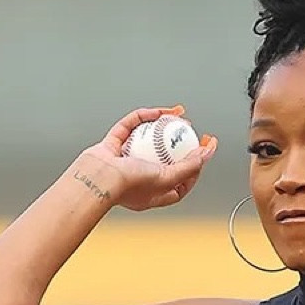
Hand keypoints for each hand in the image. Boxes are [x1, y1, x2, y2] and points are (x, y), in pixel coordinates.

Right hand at [76, 104, 216, 212]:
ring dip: (164, 126)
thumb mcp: (167, 179)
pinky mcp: (114, 144)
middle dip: (180, 142)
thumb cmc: (129, 185)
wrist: (98, 177)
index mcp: (154, 193)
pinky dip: (144, 118)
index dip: (196, 165)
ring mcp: (126, 160)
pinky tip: (158, 111)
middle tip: (192, 130)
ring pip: (149, 139)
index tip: (205, 150)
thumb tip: (206, 154)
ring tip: (178, 115)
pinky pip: (131, 126)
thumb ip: (188, 167)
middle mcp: (140, 177)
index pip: (181, 180)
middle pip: (166, 157)